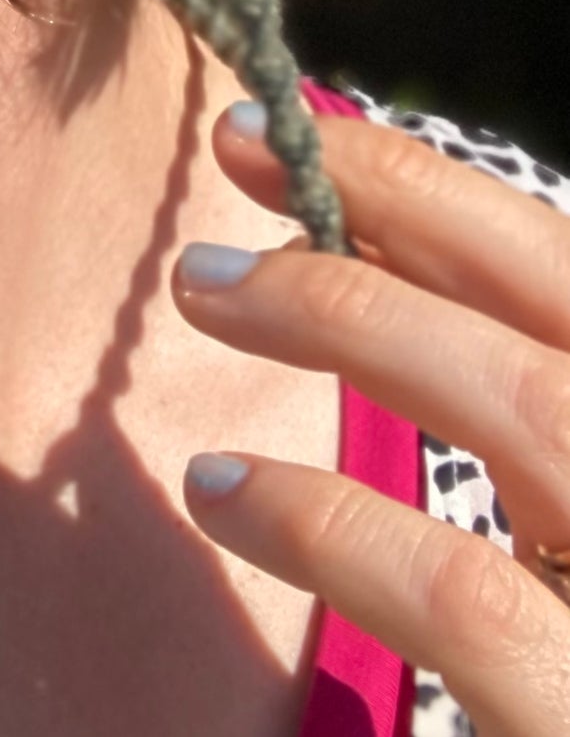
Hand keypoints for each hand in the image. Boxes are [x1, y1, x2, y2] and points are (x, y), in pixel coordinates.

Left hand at [173, 103, 569, 736]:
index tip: (290, 136)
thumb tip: (357, 256)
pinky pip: (468, 601)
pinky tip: (224, 489)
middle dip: (398, 212)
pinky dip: (332, 523)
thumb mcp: (558, 565)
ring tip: (204, 295)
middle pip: (568, 316)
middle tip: (233, 163)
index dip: (437, 194)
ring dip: (351, 322)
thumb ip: (501, 419)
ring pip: (537, 414)